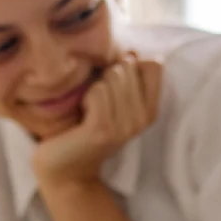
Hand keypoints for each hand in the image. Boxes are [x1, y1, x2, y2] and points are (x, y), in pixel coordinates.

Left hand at [32, 54, 162, 185]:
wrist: (66, 168)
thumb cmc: (84, 126)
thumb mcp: (113, 101)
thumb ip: (126, 77)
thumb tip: (131, 52)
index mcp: (150, 109)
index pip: (154, 65)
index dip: (131, 62)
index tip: (115, 79)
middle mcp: (143, 118)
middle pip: (128, 67)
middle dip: (107, 73)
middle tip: (97, 97)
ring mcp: (125, 125)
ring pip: (113, 76)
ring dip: (94, 85)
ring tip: (89, 106)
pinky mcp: (104, 130)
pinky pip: (98, 92)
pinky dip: (86, 96)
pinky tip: (83, 113)